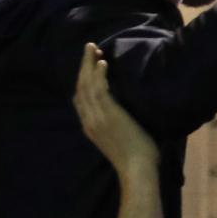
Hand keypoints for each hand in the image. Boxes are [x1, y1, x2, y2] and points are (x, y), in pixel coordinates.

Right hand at [73, 43, 158, 174]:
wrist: (137, 169)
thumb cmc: (135, 157)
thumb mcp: (118, 137)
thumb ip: (114, 124)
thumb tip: (122, 113)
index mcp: (90, 126)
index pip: (80, 98)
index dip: (82, 79)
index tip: (89, 65)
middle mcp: (89, 120)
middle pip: (80, 87)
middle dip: (83, 66)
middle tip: (88, 48)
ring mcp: (97, 117)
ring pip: (87, 85)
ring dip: (89, 64)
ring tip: (93, 48)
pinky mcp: (108, 115)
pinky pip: (100, 90)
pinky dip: (100, 75)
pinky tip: (103, 63)